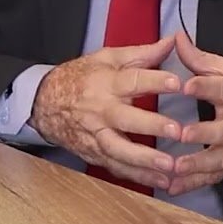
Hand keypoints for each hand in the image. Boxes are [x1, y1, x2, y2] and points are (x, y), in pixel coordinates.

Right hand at [30, 36, 182, 190]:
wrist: (44, 103)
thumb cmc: (80, 77)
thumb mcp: (108, 58)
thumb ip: (143, 54)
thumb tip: (172, 41)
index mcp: (106, 83)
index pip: (132, 80)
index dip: (155, 80)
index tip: (177, 83)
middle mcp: (101, 111)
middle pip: (126, 119)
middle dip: (151, 126)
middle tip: (178, 130)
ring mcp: (96, 135)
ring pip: (120, 150)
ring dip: (145, 160)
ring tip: (170, 166)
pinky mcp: (95, 153)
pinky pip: (117, 167)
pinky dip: (138, 177)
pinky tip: (161, 182)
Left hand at [167, 30, 222, 195]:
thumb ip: (200, 58)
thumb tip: (176, 37)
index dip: (205, 87)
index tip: (185, 85)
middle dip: (205, 133)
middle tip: (182, 134)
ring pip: (220, 159)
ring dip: (198, 165)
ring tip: (175, 168)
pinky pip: (214, 177)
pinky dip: (194, 184)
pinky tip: (173, 187)